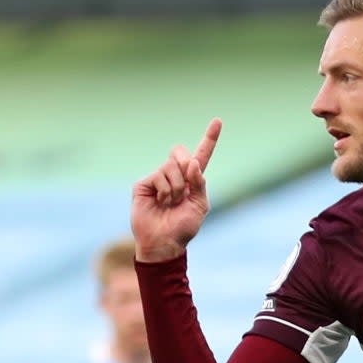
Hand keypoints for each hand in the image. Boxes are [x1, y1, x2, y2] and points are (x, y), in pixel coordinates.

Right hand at [131, 119, 221, 261]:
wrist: (164, 242)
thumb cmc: (183, 226)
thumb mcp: (199, 206)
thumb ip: (199, 183)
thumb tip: (193, 163)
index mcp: (193, 179)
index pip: (202, 155)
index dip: (210, 138)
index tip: (218, 120)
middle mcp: (175, 174)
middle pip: (182, 153)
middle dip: (187, 169)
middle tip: (184, 191)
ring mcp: (158, 177)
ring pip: (172, 166)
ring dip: (177, 188)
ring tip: (171, 203)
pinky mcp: (144, 183)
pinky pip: (160, 176)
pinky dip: (165, 191)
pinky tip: (161, 202)